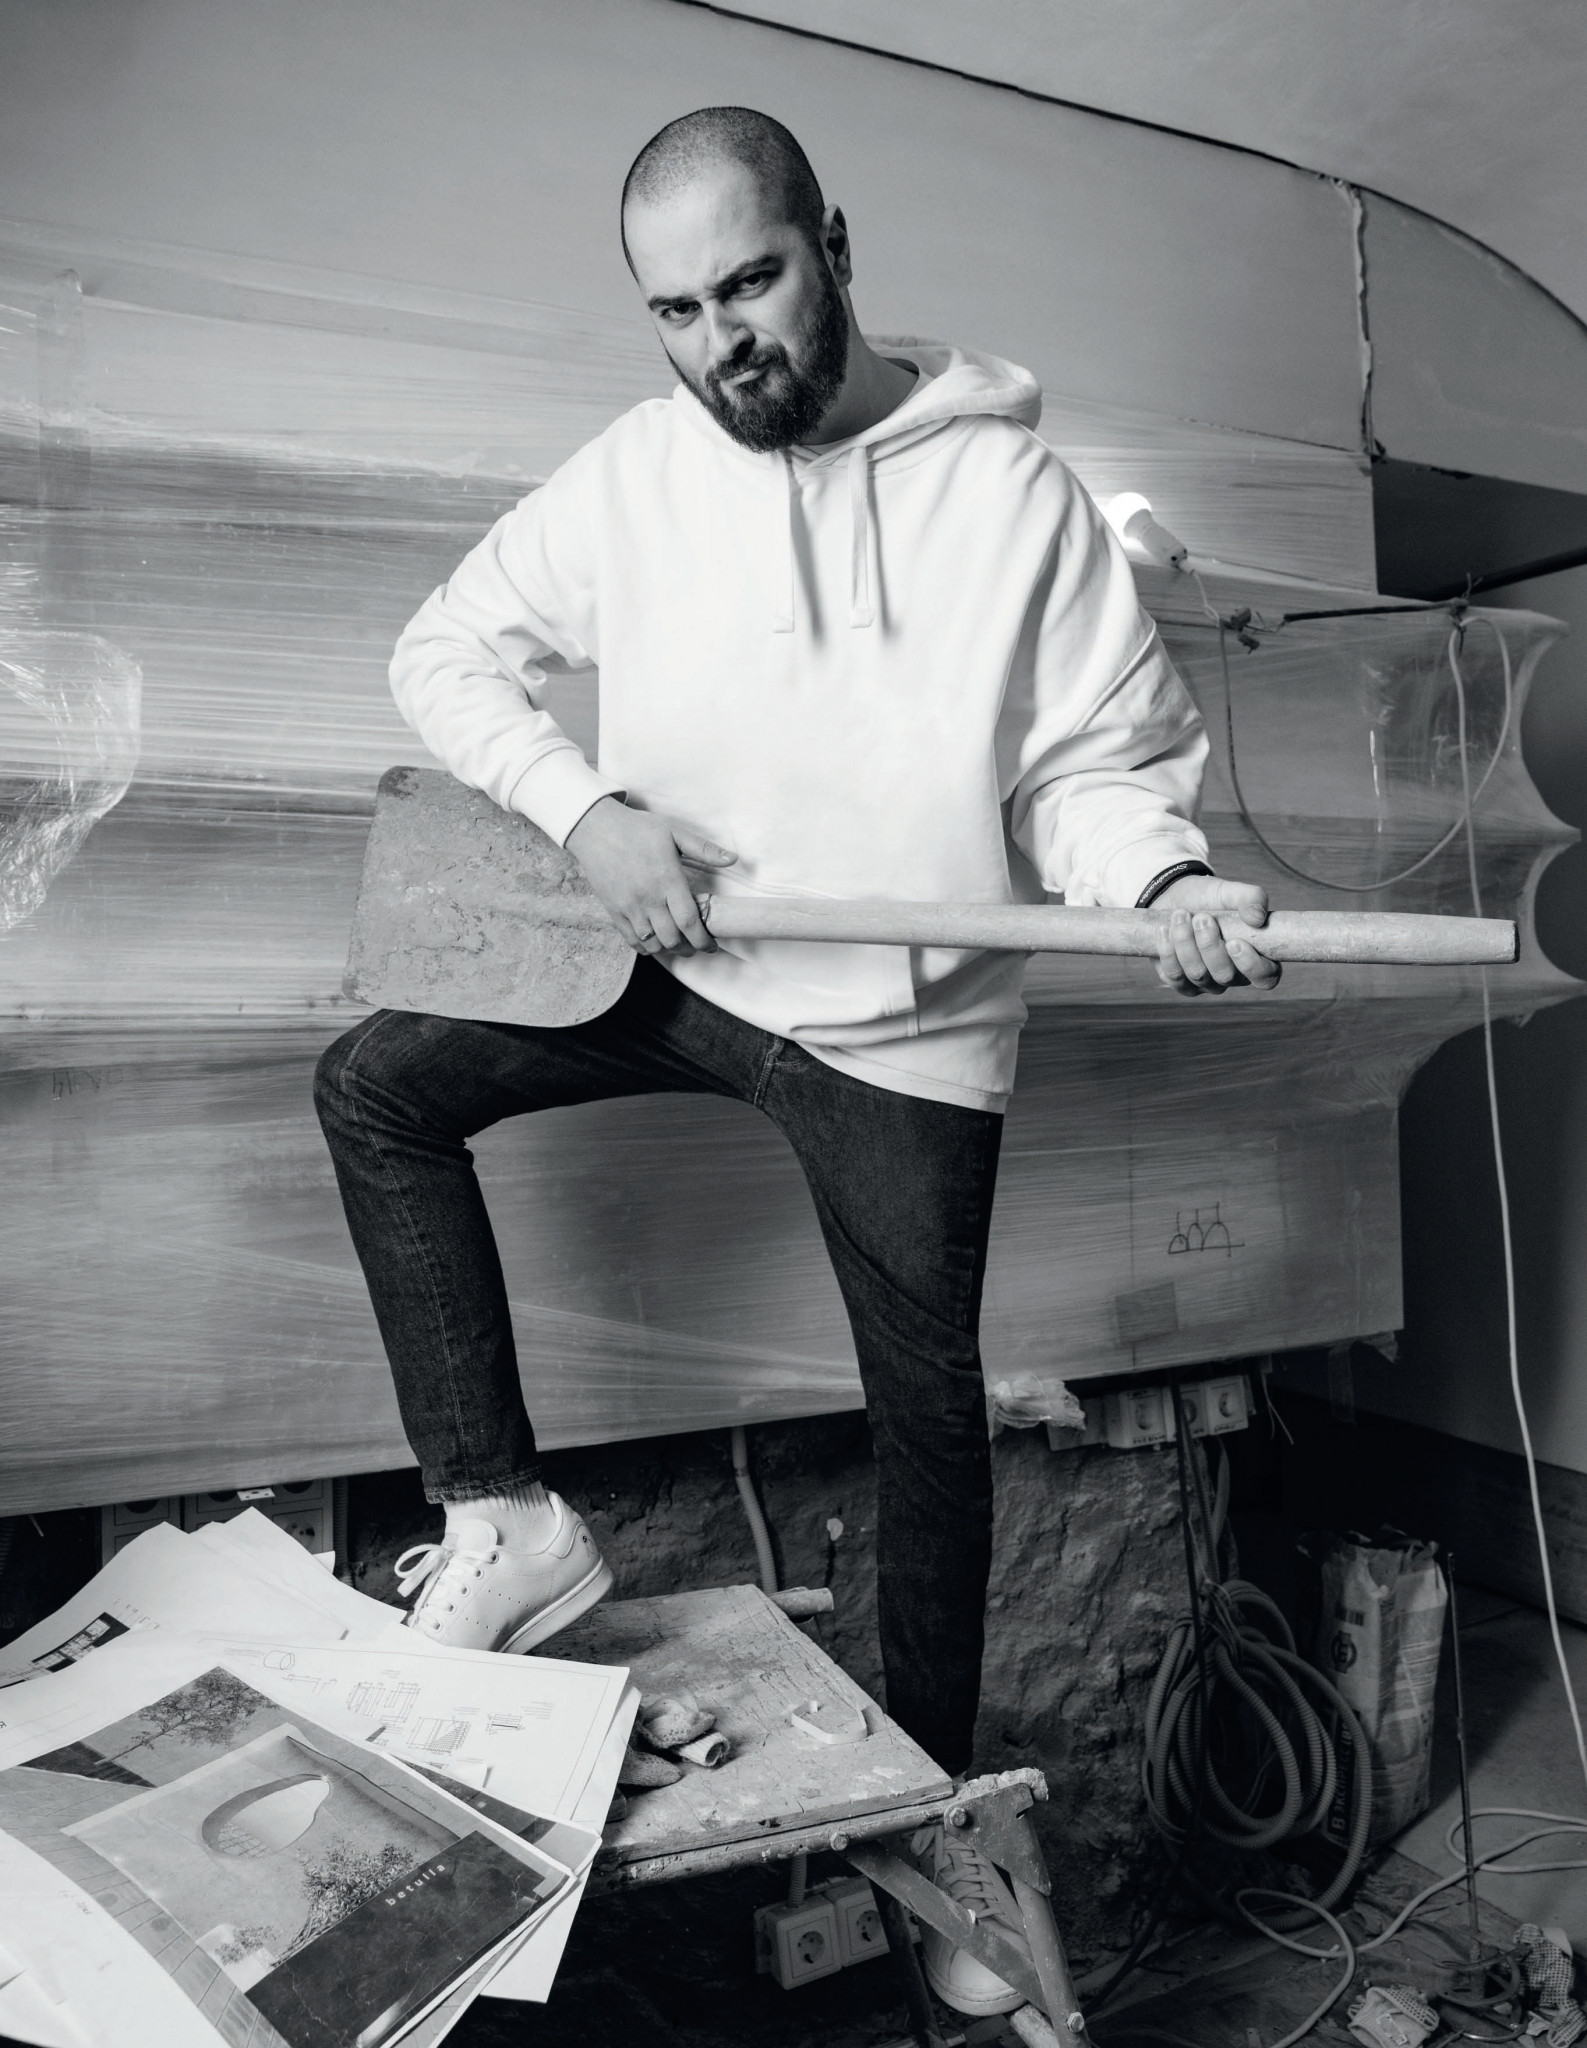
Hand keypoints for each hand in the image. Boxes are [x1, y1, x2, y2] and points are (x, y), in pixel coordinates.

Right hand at [565, 797, 736, 956]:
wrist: (596, 829)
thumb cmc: (637, 829)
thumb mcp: (674, 833)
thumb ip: (704, 849)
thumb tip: (733, 858)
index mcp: (667, 880)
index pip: (689, 921)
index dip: (703, 940)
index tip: (712, 945)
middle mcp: (648, 898)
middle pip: (672, 938)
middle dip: (689, 948)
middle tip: (697, 946)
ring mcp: (629, 907)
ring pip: (652, 943)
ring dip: (668, 950)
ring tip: (678, 945)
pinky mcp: (613, 911)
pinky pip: (631, 939)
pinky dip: (646, 947)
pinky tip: (654, 943)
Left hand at [1151, 876, 1280, 996]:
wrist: (1175, 897)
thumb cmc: (1209, 898)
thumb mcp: (1230, 891)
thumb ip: (1251, 897)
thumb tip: (1257, 918)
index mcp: (1256, 957)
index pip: (1265, 978)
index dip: (1251, 966)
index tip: (1234, 942)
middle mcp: (1234, 976)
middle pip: (1225, 976)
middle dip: (1209, 946)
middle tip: (1201, 917)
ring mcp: (1207, 983)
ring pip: (1198, 975)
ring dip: (1186, 944)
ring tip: (1180, 915)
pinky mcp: (1181, 983)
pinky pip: (1175, 977)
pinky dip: (1169, 952)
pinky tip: (1165, 930)